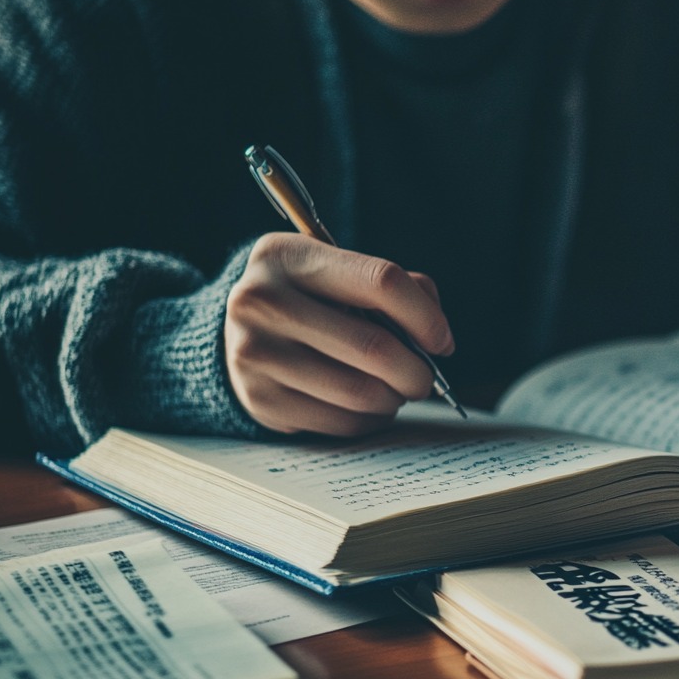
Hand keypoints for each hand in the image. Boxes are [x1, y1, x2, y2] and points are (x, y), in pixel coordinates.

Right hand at [224, 233, 454, 435]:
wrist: (236, 334)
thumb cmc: (309, 300)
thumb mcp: (339, 273)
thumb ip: (398, 288)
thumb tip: (437, 338)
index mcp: (289, 256)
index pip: (381, 281)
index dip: (425, 317)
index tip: (442, 341)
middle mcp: (262, 301)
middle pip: (374, 348)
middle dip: (417, 371)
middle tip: (425, 378)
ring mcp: (256, 354)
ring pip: (361, 393)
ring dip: (394, 398)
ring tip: (395, 389)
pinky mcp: (261, 400)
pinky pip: (342, 422)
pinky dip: (369, 419)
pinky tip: (366, 405)